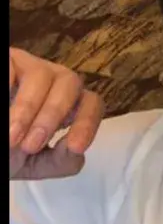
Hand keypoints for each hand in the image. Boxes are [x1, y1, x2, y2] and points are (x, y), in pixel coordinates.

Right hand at [9, 48, 104, 179]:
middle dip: (52, 115)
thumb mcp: (35, 164)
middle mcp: (54, 82)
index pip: (92, 103)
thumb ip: (61, 162)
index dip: (88, 123)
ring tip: (10, 137)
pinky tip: (2, 109)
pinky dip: (8, 90)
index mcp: (68, 105)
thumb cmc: (9, 151)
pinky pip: (10, 67)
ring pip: (41, 74)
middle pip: (71, 82)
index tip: (75, 147)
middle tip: (30, 145)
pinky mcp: (8, 59)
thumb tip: (75, 150)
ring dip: (27, 109)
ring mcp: (29, 66)